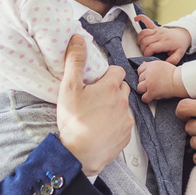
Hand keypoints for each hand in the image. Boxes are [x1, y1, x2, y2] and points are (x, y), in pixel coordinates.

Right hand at [55, 35, 132, 175]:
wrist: (79, 155)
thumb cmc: (74, 121)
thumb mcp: (69, 88)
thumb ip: (75, 61)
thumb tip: (78, 39)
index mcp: (111, 87)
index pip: (117, 71)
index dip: (106, 74)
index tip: (96, 81)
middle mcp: (123, 102)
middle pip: (122, 88)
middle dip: (111, 90)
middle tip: (94, 98)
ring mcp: (126, 120)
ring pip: (123, 106)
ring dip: (113, 107)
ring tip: (96, 115)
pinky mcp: (126, 136)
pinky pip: (123, 124)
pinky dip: (115, 124)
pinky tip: (101, 128)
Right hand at [134, 15, 190, 63]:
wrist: (183, 35)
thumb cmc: (179, 45)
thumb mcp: (179, 54)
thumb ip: (174, 60)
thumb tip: (166, 62)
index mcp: (165, 42)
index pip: (151, 47)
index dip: (147, 53)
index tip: (147, 57)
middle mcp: (160, 35)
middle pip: (145, 41)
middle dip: (142, 48)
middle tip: (145, 52)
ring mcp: (157, 30)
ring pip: (143, 33)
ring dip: (139, 40)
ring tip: (141, 45)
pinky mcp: (156, 27)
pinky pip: (147, 21)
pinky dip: (141, 18)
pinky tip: (136, 18)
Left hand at [137, 59, 186, 102]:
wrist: (180, 81)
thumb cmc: (173, 74)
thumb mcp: (161, 64)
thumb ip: (151, 65)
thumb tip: (142, 64)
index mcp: (151, 66)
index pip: (139, 70)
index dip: (143, 75)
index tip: (147, 78)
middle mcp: (149, 73)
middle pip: (139, 79)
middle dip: (145, 82)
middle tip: (152, 84)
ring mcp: (149, 83)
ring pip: (139, 88)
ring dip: (145, 90)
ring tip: (152, 90)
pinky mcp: (152, 92)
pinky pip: (144, 98)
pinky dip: (147, 98)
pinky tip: (151, 97)